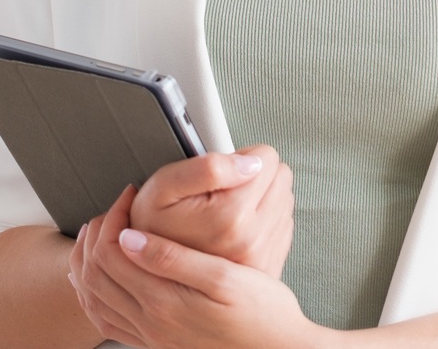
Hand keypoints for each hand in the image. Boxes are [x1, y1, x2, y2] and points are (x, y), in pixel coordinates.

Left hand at [72, 185, 322, 348]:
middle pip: (94, 273)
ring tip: (106, 232)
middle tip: (117, 207)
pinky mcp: (156, 344)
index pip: (111, 252)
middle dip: (97, 233)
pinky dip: (96, 295)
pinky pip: (106, 322)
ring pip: (94, 298)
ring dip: (89, 262)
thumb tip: (130, 237)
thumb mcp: (225, 278)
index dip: (114, 215)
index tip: (132, 193)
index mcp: (163, 301)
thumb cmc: (262, 314)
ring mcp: (150, 337)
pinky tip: (105, 279)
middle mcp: (149, 323)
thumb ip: (174, 258)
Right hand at [130, 146, 293, 278]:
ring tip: (228, 211)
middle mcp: (253, 239)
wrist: (154, 278)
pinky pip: (283, 222)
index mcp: (232, 217)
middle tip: (223, 193)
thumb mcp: (164, 188)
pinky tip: (237, 227)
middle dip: (254, 176)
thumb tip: (250, 162)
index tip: (222, 174)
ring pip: (284, 198)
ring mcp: (264, 255)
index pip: (268, 158)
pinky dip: (264, 219)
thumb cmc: (153, 229)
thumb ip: (208, 167)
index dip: (241, 158)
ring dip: (261, 198)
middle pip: (281, 176)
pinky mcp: (270, 263)